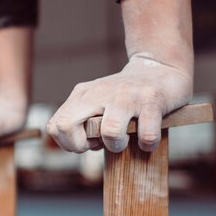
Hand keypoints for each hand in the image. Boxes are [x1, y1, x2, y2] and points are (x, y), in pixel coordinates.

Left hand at [47, 55, 192, 153]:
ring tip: (125, 141)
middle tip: (99, 145)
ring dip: (117, 146)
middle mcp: (100, 92)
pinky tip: (146, 140)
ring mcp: (126, 96)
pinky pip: (146, 135)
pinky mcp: (151, 101)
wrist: (160, 69)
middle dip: (79, 146)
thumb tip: (77, 145)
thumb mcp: (96, 100)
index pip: (55, 126)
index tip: (87, 142)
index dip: (69, 143)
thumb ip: (81, 119)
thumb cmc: (126, 95)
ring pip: (109, 131)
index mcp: (83, 94)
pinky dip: (147, 144)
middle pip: (66, 124)